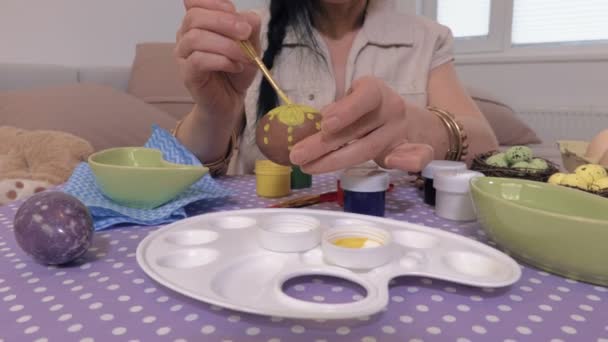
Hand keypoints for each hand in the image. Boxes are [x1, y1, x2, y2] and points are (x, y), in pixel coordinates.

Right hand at [176, 0, 260, 119]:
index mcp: (198, 23)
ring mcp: (183, 55)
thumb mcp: (250, 44)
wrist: (231, 99)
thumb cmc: (236, 69)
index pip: (194, 1)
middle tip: (245, 32)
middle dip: (224, 21)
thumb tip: (248, 18)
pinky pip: (198, 60)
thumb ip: (249, 27)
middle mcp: (186, 35)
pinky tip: (235, 66)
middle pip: (194, 17)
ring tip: (244, 55)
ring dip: (226, 45)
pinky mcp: (187, 74)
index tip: (234, 12)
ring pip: (195, 38)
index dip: (214, 2)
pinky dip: (221, 61)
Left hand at [289, 77, 433, 173]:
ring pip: (369, 148)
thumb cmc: (367, 110)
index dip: (347, 109)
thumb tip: (318, 120)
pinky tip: (393, 163)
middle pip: (358, 130)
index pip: (365, 96)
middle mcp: (391, 109)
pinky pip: (415, 156)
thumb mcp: (352, 101)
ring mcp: (400, 131)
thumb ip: (339, 110)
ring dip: (336, 161)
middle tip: (297, 155)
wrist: (404, 120)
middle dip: (324, 145)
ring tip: (308, 167)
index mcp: (375, 90)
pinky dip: (407, 161)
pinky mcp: (408, 151)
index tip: (325, 124)